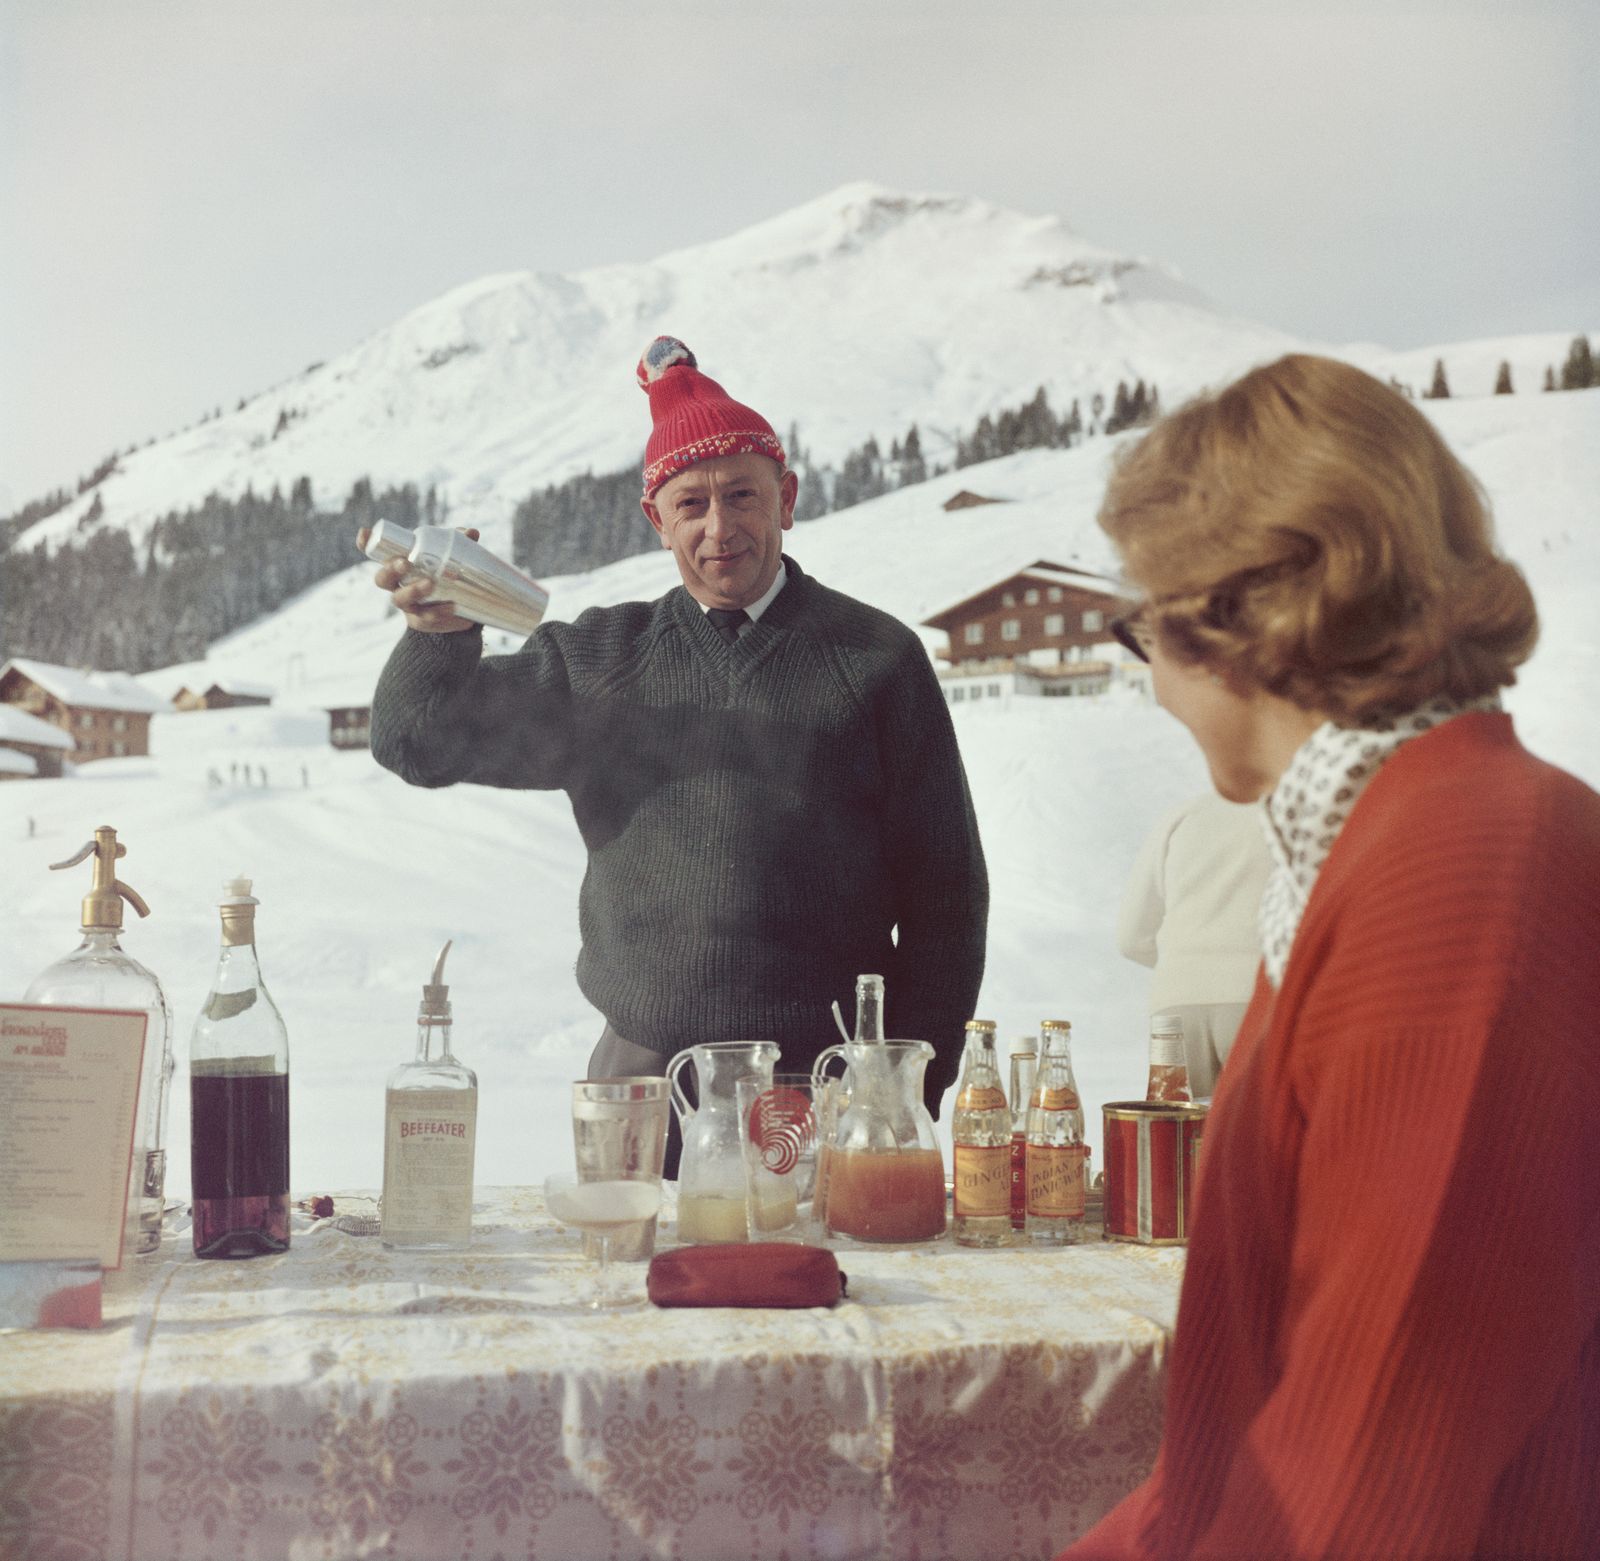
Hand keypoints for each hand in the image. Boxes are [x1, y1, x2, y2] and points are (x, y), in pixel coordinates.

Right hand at [357, 525, 480, 633]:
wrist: (457, 610)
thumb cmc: (446, 574)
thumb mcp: (452, 556)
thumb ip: (460, 543)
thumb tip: (471, 533)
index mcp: (400, 565)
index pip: (379, 553)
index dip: (367, 543)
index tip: (365, 533)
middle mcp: (397, 585)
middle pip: (383, 579)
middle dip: (390, 570)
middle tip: (405, 563)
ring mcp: (408, 605)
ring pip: (401, 599)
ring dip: (413, 591)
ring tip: (430, 584)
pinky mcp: (421, 621)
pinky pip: (425, 618)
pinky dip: (438, 612)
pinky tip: (452, 607)